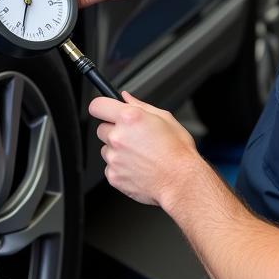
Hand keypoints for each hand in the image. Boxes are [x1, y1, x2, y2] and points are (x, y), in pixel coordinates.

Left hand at [89, 91, 200, 206]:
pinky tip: (138, 167)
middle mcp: (118, 137)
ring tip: (139, 155)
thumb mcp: (165, 119)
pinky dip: (120, 167)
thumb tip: (126, 97)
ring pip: (106, 149)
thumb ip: (140, 105)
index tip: (106, 111)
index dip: (102, 107)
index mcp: (130, 118)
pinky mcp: (113, 175)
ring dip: (117, 150)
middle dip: (114, 131)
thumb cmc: (177, 152)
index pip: (97, 106)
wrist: (180, 181)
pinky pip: (110, 167)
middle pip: (101, 129)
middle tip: (134, 137)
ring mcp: (114, 158)